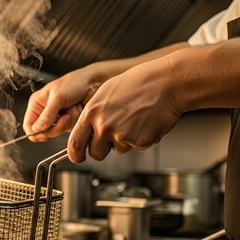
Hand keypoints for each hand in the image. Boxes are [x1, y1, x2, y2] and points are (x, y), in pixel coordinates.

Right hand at [24, 65, 102, 141]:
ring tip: (72, 108)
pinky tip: (77, 110)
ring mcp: (56, 118)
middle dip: (56, 126)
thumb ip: (47, 115)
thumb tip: (37, 129)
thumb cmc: (74, 83)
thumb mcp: (58, 97)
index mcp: (37, 104)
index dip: (35, 133)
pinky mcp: (67, 122)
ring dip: (67, 122)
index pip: (29, 125)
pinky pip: (67, 129)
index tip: (44, 135)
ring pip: (56, 132)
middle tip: (65, 116)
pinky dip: (73, 121)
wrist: (94, 83)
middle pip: (43, 132)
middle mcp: (45, 112)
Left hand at [68, 56, 184, 162]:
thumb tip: (85, 130)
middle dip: (102, 151)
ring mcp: (120, 134)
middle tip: (112, 140)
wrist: (165, 83)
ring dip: (123, 143)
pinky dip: (140, 139)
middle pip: (95, 154)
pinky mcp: (138, 141)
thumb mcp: (106, 93)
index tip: (78, 157)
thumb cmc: (138, 84)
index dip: (75, 154)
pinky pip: (135, 147)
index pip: (74, 142)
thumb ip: (93, 113)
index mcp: (92, 112)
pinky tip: (144, 123)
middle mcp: (103, 125)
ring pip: (117, 151)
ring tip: (133, 122)